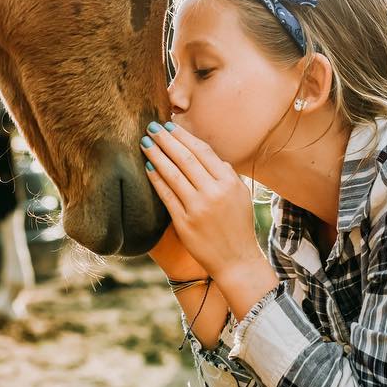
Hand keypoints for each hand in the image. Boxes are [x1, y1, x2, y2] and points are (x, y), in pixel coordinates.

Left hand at [140, 121, 265, 281]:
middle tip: (152, 126)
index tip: (170, 125)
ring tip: (145, 142)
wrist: (236, 261)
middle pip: (186, 159)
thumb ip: (227, 174)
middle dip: (166, 140)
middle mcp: (214, 192)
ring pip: (173, 174)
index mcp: (229, 182)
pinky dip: (156, 180)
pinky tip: (147, 167)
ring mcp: (199, 208)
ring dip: (157, 155)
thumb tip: (210, 156)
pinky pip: (167, 196)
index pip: (203, 151)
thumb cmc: (238, 227)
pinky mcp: (185, 223)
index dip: (184, 136)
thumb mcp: (241, 196)